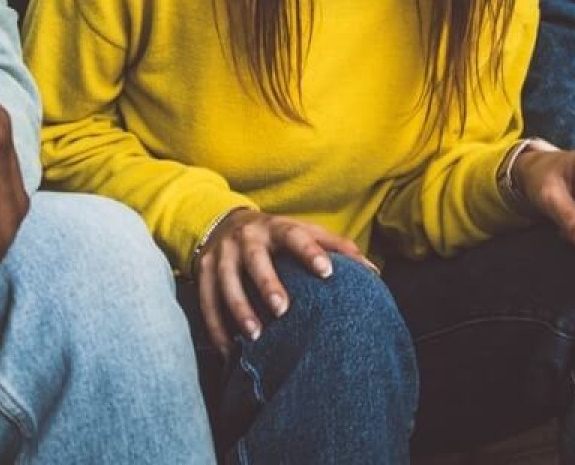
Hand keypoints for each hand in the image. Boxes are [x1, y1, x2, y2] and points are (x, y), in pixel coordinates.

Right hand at [194, 208, 373, 353]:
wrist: (223, 222)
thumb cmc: (276, 236)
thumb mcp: (303, 231)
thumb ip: (336, 247)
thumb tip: (373, 272)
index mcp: (275, 227)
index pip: (294, 236)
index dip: (310, 252)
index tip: (327, 271)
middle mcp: (246, 238)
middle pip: (255, 260)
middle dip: (267, 283)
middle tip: (282, 309)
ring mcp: (221, 254)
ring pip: (226, 282)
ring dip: (239, 310)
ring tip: (255, 336)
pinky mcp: (201, 271)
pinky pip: (205, 301)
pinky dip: (216, 327)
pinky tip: (228, 352)